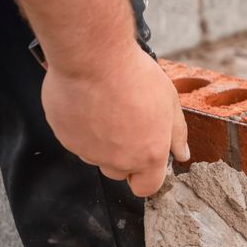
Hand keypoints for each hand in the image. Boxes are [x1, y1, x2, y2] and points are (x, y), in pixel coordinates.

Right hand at [41, 42, 189, 196]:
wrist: (94, 58)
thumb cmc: (134, 77)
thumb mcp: (170, 103)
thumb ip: (177, 134)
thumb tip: (181, 154)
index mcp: (147, 156)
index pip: (147, 187)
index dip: (147, 176)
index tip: (146, 161)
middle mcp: (117, 160)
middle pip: (119, 172)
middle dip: (124, 156)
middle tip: (127, 124)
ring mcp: (88, 150)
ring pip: (96, 156)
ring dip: (102, 141)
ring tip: (108, 109)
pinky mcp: (65, 137)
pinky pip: (76, 140)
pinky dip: (81, 128)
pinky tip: (89, 104)